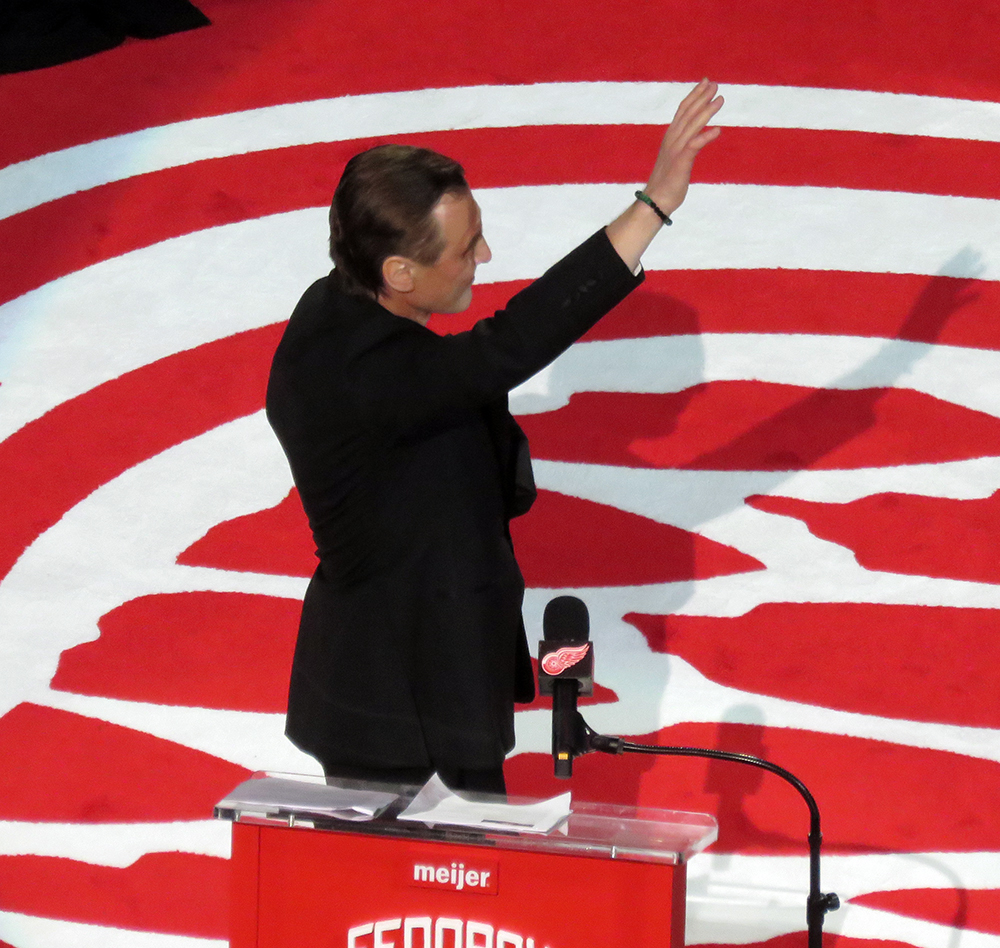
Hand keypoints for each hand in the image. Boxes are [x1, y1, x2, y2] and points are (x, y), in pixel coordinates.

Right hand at [644, 79, 723, 217]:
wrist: (655, 201)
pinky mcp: (681, 162)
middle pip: (688, 113)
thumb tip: (691, 141)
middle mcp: (672, 140)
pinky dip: (706, 137)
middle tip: (715, 83)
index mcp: (670, 138)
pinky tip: (718, 130)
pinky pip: (695, 146)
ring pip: (692, 125)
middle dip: (702, 97)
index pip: (682, 111)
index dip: (694, 95)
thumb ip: (682, 147)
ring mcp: (675, 150)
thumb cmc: (666, 184)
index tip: (705, 83)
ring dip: (707, 111)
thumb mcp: (675, 159)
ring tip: (720, 99)